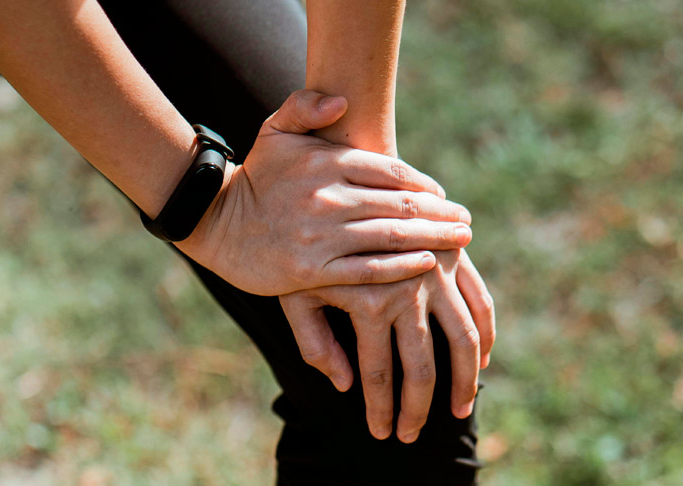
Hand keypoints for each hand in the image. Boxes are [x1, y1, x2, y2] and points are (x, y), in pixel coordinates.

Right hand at [177, 90, 471, 295]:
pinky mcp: (313, 271)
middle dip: (441, 214)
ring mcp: (322, 237)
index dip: (424, 185)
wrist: (216, 223)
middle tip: (466, 222)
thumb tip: (342, 100)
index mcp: (326, 163)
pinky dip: (402, 268)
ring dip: (434, 239)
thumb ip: (305, 106)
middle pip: (401, 205)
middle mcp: (329, 198)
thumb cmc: (255, 176)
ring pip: (392, 237)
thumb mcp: (274, 130)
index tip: (443, 196)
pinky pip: (368, 270)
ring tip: (461, 242)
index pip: (392, 172)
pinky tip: (427, 264)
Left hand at [279, 249, 495, 442]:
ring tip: (460, 410)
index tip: (382, 434)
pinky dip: (486, 333)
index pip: (380, 373)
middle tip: (412, 436)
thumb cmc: (308, 237)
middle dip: (418, 408)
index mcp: (370, 300)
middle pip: (423, 366)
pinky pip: (481, 302)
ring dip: (464, 380)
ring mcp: (438, 272)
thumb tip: (344, 384)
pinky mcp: (455, 256)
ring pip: (463, 340)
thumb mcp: (296, 290)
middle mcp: (410, 289)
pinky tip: (484, 361)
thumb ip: (314, 340)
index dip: (381, 409)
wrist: (340, 175)